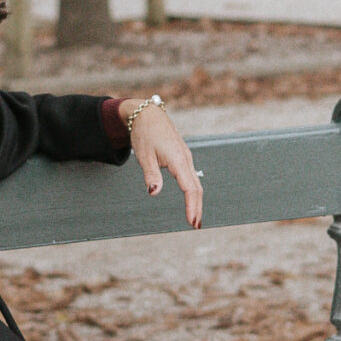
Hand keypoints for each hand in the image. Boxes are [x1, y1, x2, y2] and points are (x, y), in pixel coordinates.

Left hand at [121, 99, 203, 230]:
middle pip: (196, 187)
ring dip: (196, 201)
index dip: (191, 206)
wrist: (148, 114)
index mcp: (177, 159)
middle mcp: (185, 159)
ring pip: (195, 182)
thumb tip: (154, 193)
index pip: (189, 187)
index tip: (192, 222)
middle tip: (196, 226)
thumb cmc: (144, 134)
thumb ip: (151, 175)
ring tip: (195, 218)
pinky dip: (193, 191)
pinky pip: (191, 177)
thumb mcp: (143, 155)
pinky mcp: (182, 157)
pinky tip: (191, 200)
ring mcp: (185, 157)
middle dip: (197, 207)